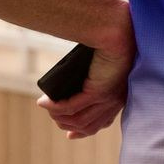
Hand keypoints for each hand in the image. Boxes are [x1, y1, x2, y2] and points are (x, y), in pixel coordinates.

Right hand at [43, 6, 134, 137]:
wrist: (116, 29)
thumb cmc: (109, 40)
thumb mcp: (101, 63)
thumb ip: (92, 74)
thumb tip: (74, 78)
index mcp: (119, 96)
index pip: (102, 123)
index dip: (84, 131)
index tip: (69, 134)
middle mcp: (116, 101)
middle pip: (88, 126)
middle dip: (67, 125)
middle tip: (53, 117)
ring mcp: (108, 98)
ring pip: (79, 120)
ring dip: (59, 117)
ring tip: (46, 107)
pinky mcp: (99, 91)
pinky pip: (73, 107)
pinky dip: (56, 107)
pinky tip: (44, 103)